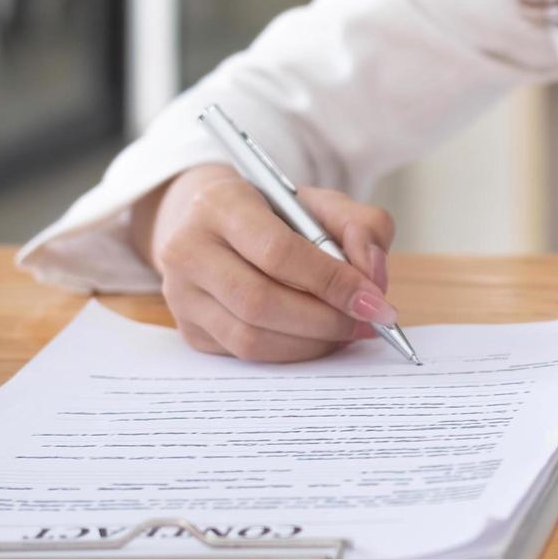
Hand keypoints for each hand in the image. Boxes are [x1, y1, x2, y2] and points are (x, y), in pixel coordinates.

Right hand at [130, 164, 396, 361]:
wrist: (212, 223)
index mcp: (220, 205)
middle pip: (259, 301)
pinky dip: (292, 353)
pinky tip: (318, 339)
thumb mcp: (321, 203)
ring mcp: (182, 295)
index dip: (332, 281)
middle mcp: (188, 250)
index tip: (376, 302)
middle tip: (368, 324)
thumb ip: (361, 227)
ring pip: (251, 338)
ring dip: (311, 343)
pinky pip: (245, 355)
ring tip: (347, 332)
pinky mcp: (190, 330)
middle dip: (325, 320)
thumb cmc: (275, 214)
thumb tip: (372, 277)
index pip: (278, 252)